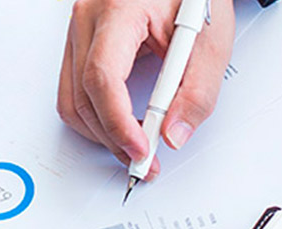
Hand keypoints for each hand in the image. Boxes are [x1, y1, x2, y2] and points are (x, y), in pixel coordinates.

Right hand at [57, 0, 234, 178]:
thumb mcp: (210, 41)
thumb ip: (197, 91)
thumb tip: (174, 133)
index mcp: (117, 9)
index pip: (102, 76)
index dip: (119, 122)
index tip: (142, 148)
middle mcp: (88, 18)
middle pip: (83, 95)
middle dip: (113, 137)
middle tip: (145, 159)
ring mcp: (79, 30)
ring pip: (71, 98)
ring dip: (102, 131)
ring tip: (136, 146)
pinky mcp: (81, 43)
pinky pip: (74, 89)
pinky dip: (97, 114)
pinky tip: (123, 124)